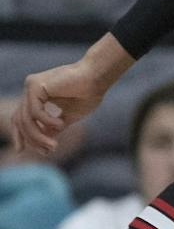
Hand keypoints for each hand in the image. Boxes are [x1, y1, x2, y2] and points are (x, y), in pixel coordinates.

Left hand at [13, 42, 129, 157]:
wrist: (98, 76)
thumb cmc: (89, 93)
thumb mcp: (69, 116)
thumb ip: (55, 127)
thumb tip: (45, 140)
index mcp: (37, 95)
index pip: (21, 118)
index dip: (21, 136)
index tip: (28, 152)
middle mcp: (31, 90)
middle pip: (20, 120)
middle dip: (32, 139)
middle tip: (48, 152)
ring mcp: (31, 86)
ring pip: (25, 118)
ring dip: (38, 136)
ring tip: (53, 145)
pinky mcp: (35, 85)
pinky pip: (35, 111)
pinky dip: (47, 121)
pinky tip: (61, 124)